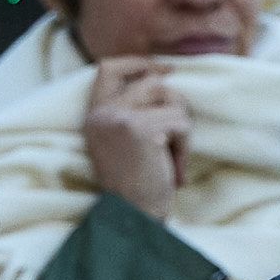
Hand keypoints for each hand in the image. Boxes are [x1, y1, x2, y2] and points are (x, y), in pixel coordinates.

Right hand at [82, 59, 192, 210]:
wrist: (132, 216)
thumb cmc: (136, 185)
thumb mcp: (126, 142)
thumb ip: (134, 112)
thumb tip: (167, 81)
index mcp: (94, 114)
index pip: (108, 68)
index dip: (139, 63)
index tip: (167, 70)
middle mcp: (102, 112)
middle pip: (152, 81)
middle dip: (176, 105)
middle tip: (181, 135)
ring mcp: (119, 118)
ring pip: (171, 99)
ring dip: (182, 129)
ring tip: (173, 159)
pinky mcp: (140, 128)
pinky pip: (181, 123)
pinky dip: (185, 148)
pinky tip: (174, 171)